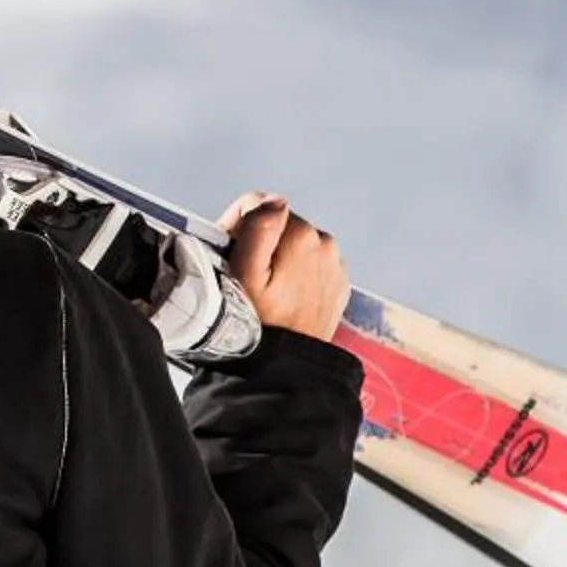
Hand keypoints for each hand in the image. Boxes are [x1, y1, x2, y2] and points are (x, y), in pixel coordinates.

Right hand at [220, 193, 348, 341]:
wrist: (288, 365)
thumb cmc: (260, 323)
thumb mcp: (246, 274)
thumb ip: (258, 229)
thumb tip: (273, 201)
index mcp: (301, 235)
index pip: (259, 205)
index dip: (236, 227)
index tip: (229, 254)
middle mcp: (324, 243)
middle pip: (278, 225)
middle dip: (259, 243)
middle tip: (245, 277)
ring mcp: (334, 264)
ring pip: (294, 244)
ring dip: (278, 258)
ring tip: (266, 291)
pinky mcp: (337, 283)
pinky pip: (310, 265)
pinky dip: (295, 274)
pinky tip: (284, 298)